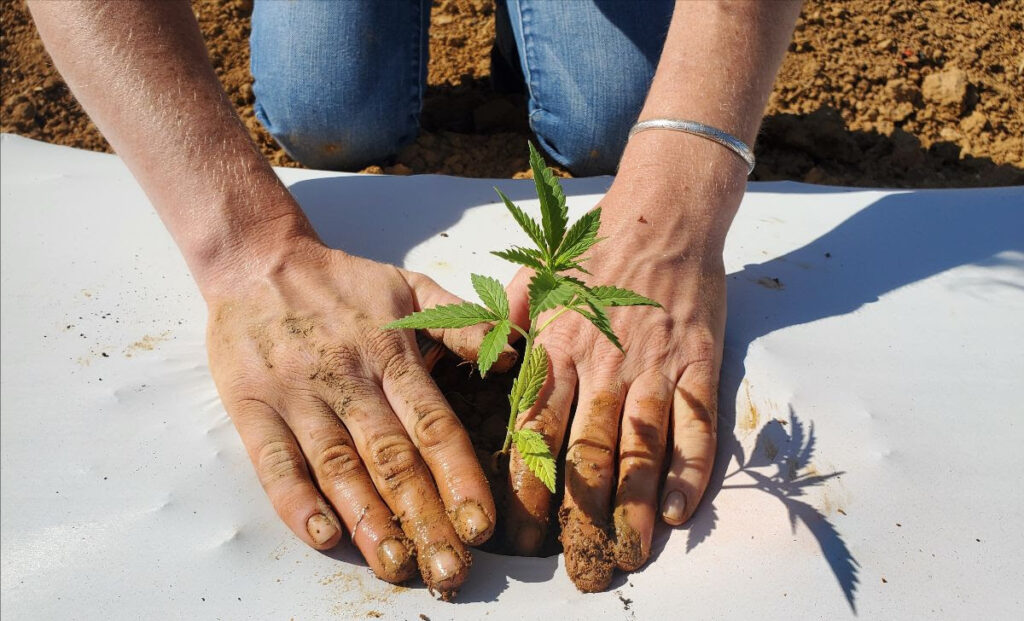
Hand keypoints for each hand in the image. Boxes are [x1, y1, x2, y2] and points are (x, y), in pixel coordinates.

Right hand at [204, 238, 511, 596]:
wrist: (257, 259)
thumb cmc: (344, 282)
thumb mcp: (411, 286)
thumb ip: (462, 322)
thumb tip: (515, 355)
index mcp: (392, 353)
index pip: (433, 424)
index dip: (459, 476)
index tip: (481, 523)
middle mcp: (349, 378)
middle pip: (392, 458)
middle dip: (425, 517)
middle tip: (450, 570)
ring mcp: (298, 395)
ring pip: (338, 467)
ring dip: (368, 521)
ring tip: (397, 566)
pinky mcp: (252, 407)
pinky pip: (274, 460)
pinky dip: (296, 501)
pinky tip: (322, 537)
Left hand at [503, 165, 736, 591]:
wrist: (663, 213)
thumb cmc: (593, 252)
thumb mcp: (534, 281)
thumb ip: (504, 327)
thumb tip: (478, 368)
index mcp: (557, 348)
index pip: (536, 430)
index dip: (527, 486)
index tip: (518, 533)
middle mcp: (603, 364)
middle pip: (587, 452)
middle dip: (579, 514)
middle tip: (575, 566)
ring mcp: (655, 365)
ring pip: (641, 447)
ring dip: (634, 505)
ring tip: (627, 553)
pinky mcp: (699, 363)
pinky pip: (697, 425)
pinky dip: (691, 470)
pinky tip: (679, 512)